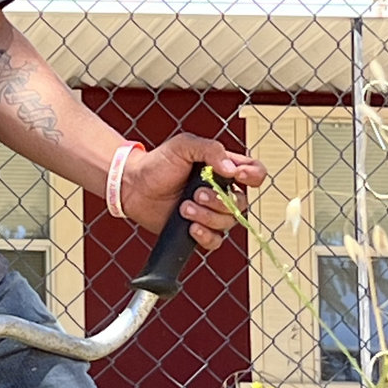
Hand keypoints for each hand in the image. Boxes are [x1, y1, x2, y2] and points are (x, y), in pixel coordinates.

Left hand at [121, 136, 265, 251]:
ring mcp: (210, 212)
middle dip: (220, 201)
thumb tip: (232, 169)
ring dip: (207, 217)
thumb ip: (211, 150)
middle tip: (196, 194)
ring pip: (228, 223)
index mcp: (223, 168)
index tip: (237, 176)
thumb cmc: (157, 163)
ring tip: (184, 207)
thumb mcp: (184, 145)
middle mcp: (220, 192)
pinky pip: (215, 241)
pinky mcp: (198, 230)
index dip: (254, 176)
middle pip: (242, 203)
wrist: (133, 186)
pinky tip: (191, 227)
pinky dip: (206, 236)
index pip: (254, 173)